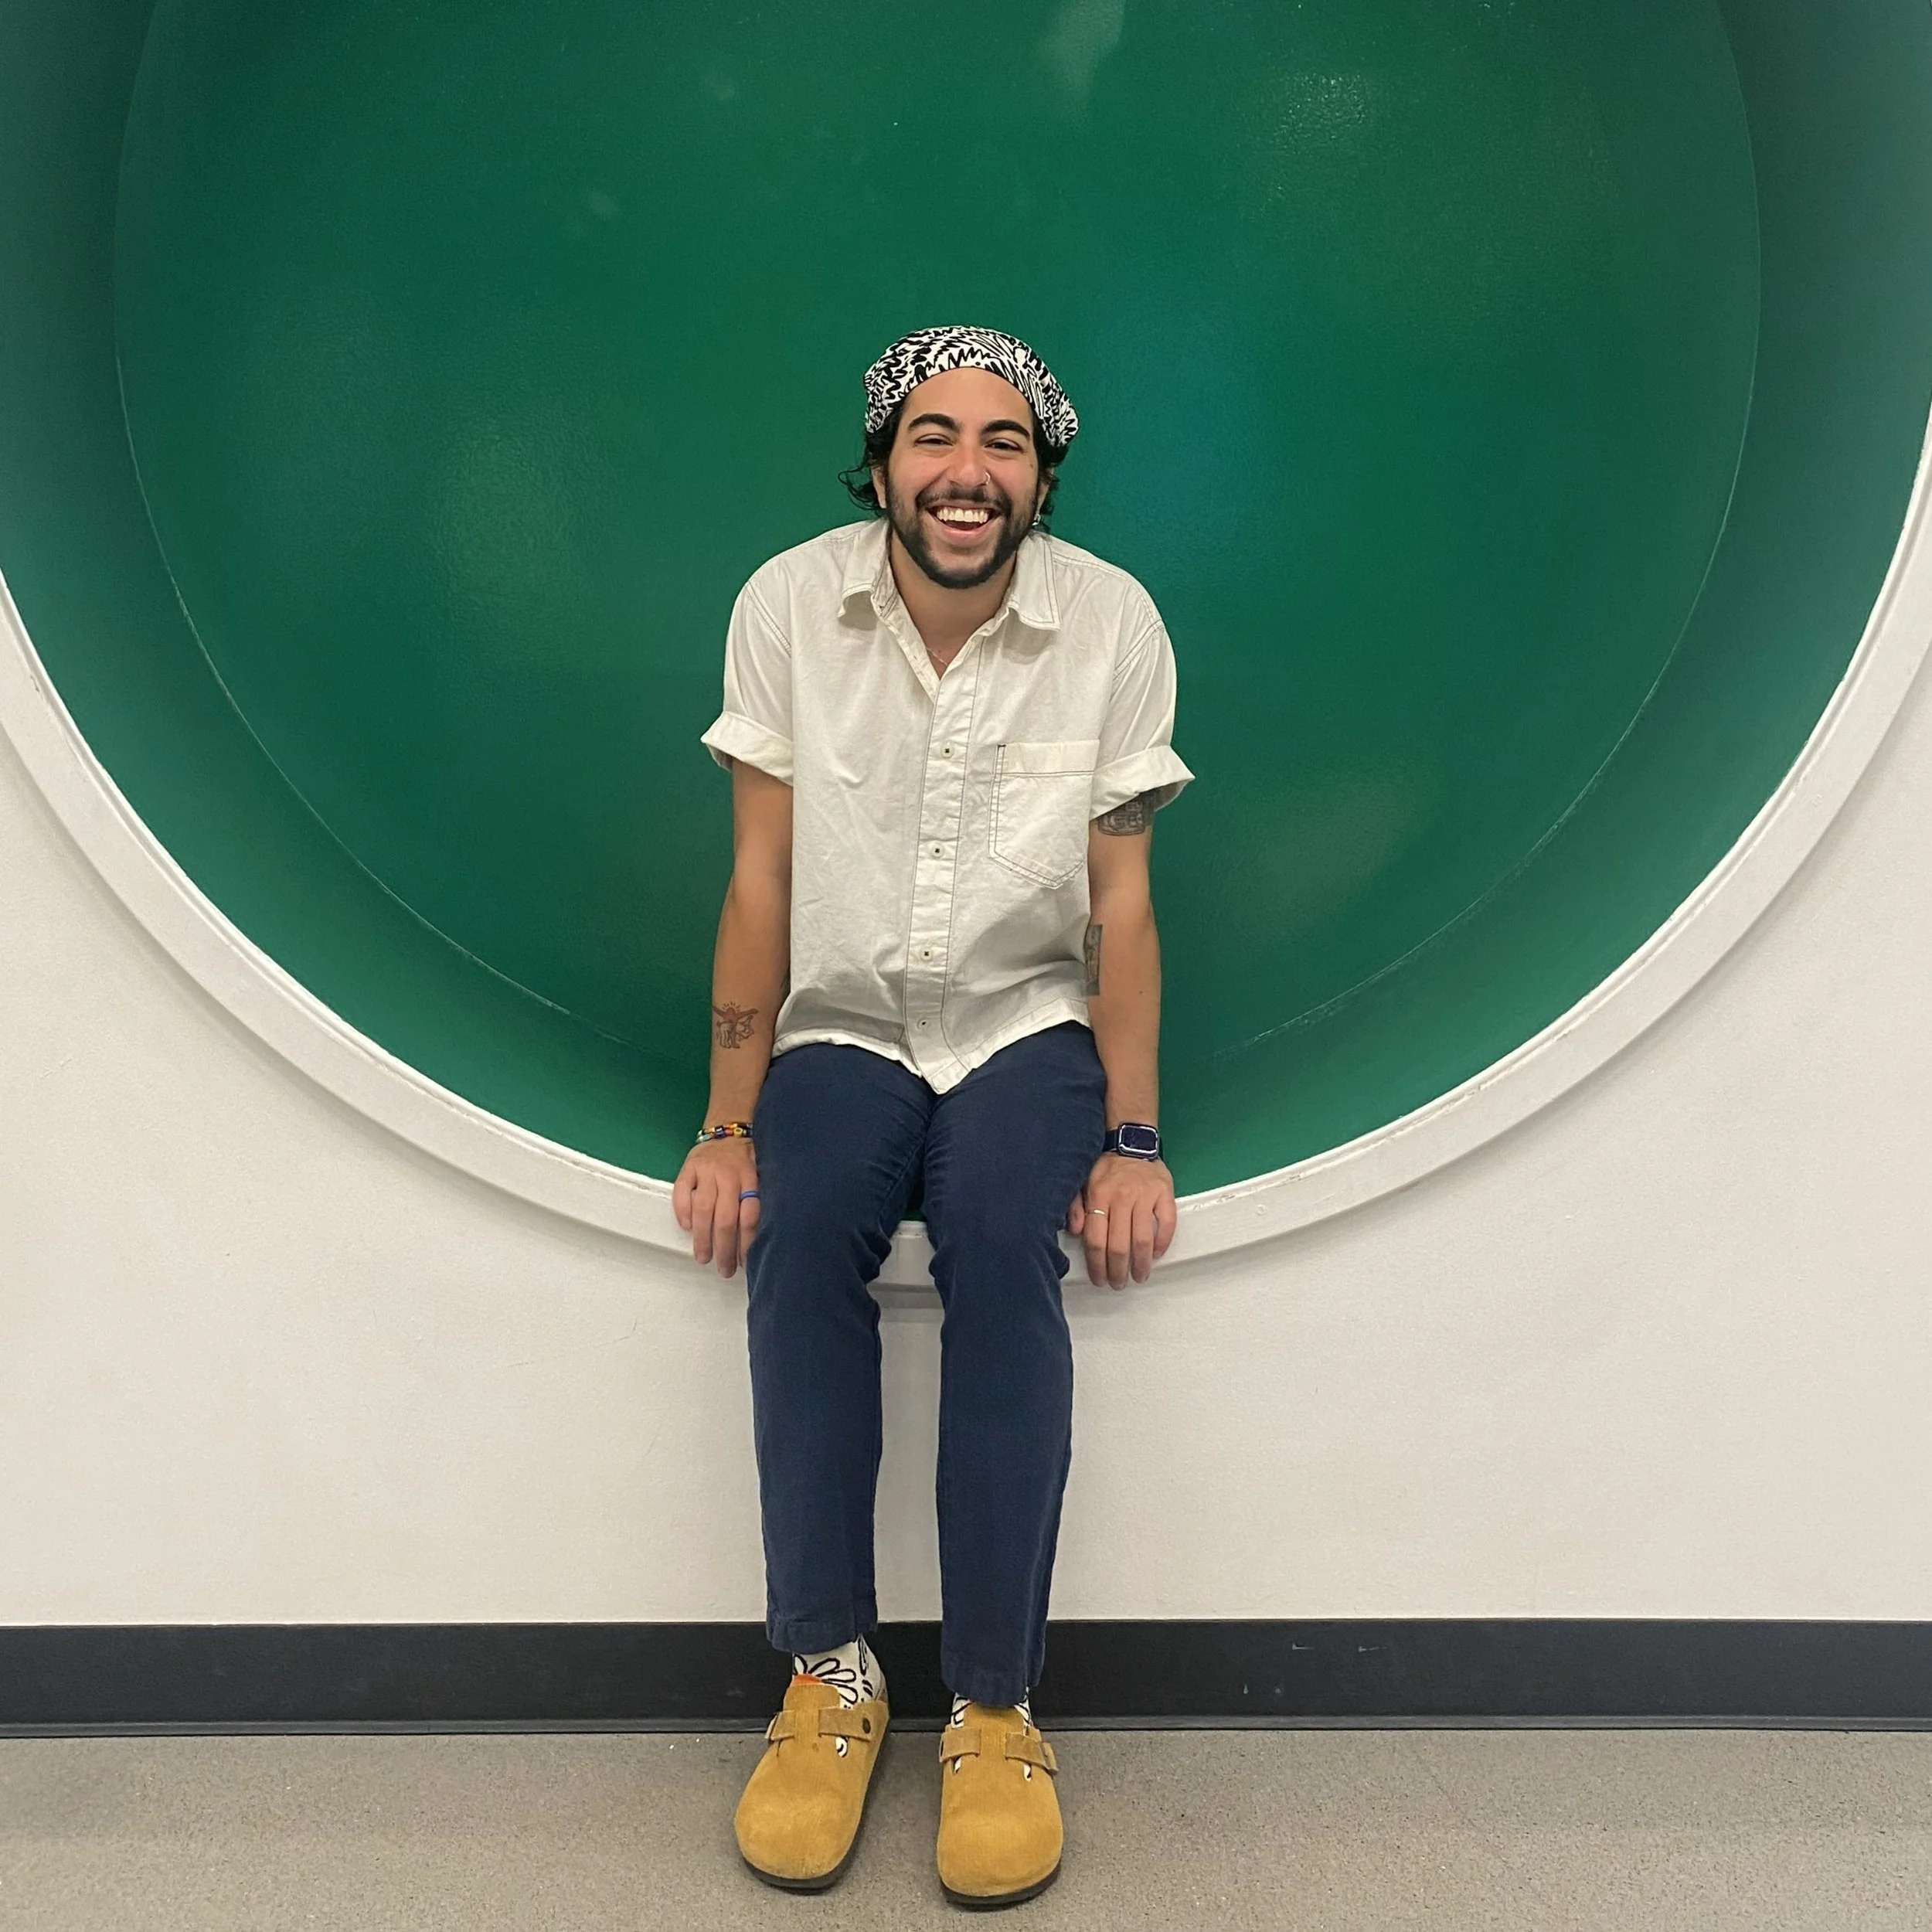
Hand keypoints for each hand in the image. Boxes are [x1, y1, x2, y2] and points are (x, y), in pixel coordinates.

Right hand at [672, 1137, 760, 1277]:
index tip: (744, 1262)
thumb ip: (756, 1201)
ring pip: (703, 1208)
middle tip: (723, 1269)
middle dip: (724, 1248)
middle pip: (726, 1218)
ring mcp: (706, 1171)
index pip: (749, 1216)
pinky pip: (682, 1192)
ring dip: (703, 1238)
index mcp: (750, 1178)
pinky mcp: (688, 1167)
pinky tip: (688, 1229)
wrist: (727, 1127)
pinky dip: (683, 1212)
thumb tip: (759, 1239)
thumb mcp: (760, 1174)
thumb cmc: (746, 1160)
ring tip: (703, 1257)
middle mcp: (728, 1175)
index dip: (746, 1242)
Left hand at [1067, 1152, 1175, 1288]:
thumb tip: (1074, 1231)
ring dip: (1140, 1265)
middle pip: (1119, 1245)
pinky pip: (1166, 1223)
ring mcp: (1145, 1196)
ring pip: (1143, 1240)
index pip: (1096, 1240)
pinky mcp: (1164, 1194)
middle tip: (1118, 1284)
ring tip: (1138, 1276)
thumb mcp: (1081, 1181)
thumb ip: (1074, 1206)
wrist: (1131, 1140)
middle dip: (1118, 1271)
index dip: (1097, 1265)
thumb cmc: (1105, 1166)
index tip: (1099, 1279)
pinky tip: (1156, 1254)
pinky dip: (1162, 1243)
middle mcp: (1122, 1198)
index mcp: (1099, 1196)